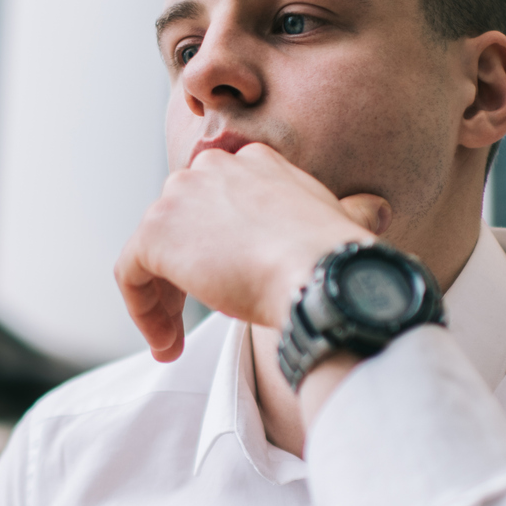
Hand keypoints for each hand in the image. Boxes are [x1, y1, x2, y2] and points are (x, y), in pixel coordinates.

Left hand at [115, 143, 386, 361]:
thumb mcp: (347, 222)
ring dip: (163, 299)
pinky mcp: (155, 232)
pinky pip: (130, 274)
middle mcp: (213, 167)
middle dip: (184, 272)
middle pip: (181, 222)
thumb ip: (351, 211)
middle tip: (196, 316)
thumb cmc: (340, 257)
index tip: (227, 285)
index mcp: (257, 161)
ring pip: (154, 250)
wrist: (320, 274)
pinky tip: (165, 344)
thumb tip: (376, 210)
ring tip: (176, 341)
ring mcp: (180, 196)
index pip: (218, 201)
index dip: (216, 247)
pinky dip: (141, 311)